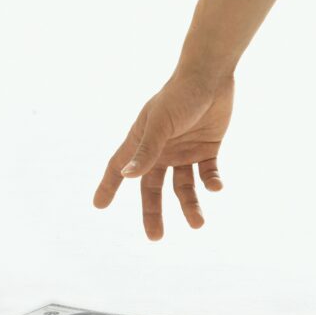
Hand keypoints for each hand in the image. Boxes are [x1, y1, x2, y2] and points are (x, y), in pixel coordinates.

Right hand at [93, 75, 232, 239]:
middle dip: (154, 212)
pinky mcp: (208, 148)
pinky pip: (208, 173)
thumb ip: (146, 150)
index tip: (98, 206)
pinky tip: (216, 187)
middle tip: (155, 237)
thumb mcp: (160, 124)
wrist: (212, 77)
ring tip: (198, 224)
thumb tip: (127, 177)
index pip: (119, 168)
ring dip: (190, 204)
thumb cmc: (180, 95)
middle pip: (152, 188)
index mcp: (142, 141)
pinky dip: (212, 183)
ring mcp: (185, 150)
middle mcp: (162, 149)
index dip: (108, 186)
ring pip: (184, 187)